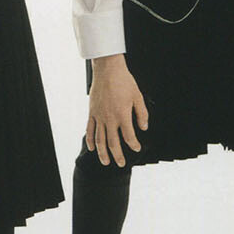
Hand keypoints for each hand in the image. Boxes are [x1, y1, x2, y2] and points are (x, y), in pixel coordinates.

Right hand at [86, 53, 148, 167]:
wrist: (108, 70)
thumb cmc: (124, 81)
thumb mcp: (138, 96)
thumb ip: (141, 114)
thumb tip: (144, 127)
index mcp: (123, 115)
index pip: (129, 137)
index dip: (133, 145)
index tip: (136, 148)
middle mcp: (110, 118)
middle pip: (113, 143)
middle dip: (118, 155)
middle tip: (121, 164)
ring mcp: (99, 117)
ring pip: (100, 140)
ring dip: (103, 153)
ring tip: (106, 162)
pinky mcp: (92, 113)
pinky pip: (90, 130)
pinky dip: (91, 140)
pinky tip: (93, 148)